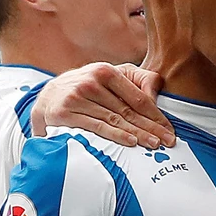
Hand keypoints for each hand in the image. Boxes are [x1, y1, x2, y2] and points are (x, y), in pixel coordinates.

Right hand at [31, 63, 171, 147]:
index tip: (169, 129)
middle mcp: (91, 82)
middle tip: (168, 141)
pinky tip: (131, 142)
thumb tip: (157, 93)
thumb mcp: (106, 78)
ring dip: (137, 134)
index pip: (137, 97)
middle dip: (151, 128)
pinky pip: (97, 127)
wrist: (46, 99)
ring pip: (114, 120)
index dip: (155, 115)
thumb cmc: (84, 90)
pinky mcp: (66, 113)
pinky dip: (115, 136)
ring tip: (154, 144)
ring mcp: (77, 98)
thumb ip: (133, 81)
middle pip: (128, 111)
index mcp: (105, 71)